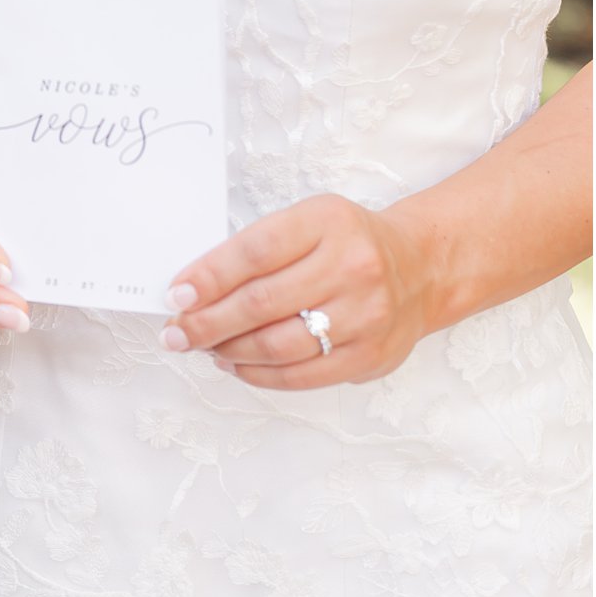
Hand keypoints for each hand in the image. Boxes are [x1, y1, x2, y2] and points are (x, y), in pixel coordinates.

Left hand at [160, 192, 433, 388]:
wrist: (420, 267)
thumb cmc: (347, 242)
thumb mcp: (309, 221)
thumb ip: (260, 248)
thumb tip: (196, 288)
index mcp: (327, 221)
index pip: (255, 251)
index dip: (209, 276)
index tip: (176, 295)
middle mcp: (351, 267)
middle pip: (262, 302)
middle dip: (208, 322)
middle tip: (176, 333)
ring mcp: (364, 315)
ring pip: (279, 345)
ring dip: (229, 351)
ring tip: (202, 348)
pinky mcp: (370, 356)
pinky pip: (303, 375)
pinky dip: (259, 375)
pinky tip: (235, 365)